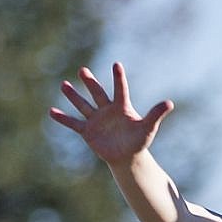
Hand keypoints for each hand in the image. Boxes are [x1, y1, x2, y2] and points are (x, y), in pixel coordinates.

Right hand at [49, 61, 172, 163]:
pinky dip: (63, 118)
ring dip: (74, 96)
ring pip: (83, 105)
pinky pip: (74, 123)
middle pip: (97, 93)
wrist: (127, 156)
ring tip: (63, 84)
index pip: (120, 89)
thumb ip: (156, 114)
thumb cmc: (139, 141)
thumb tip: (170, 103)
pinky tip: (51, 111)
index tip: (116, 64)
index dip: (119, 78)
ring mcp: (96, 119)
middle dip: (90, 83)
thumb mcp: (148, 128)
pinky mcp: (88, 132)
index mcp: (121, 106)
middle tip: (82, 71)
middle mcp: (107, 109)